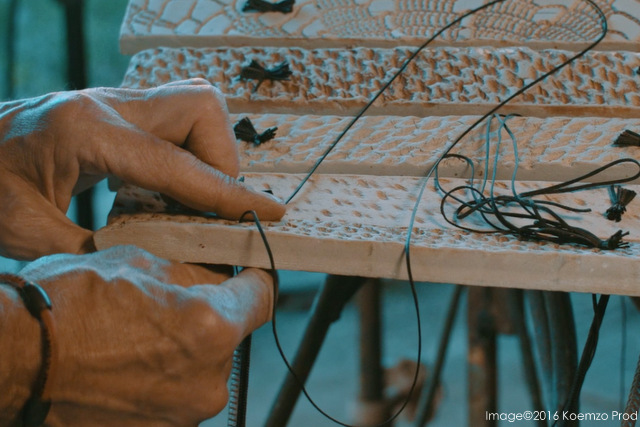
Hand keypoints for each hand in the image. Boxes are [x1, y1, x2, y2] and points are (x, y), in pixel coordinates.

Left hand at [0, 80, 284, 259]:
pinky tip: (166, 191)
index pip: (177, 163)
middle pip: (200, 108)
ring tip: (190, 201)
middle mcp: (106, 106)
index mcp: (85, 132)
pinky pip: (176, 120)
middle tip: (211, 207)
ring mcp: (113, 103)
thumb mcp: (25, 233)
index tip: (269, 213)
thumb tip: (157, 266)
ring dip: (208, 154)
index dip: (228, 193)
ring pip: (195, 107)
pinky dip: (188, 155)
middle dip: (222, 160)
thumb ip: (94, 252)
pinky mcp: (116, 111)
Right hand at [2, 245, 274, 426]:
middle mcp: (209, 379)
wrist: (15, 361)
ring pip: (203, 365)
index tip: (250, 274)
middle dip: (210, 316)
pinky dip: (165, 376)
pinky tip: (130, 361)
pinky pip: (178, 393)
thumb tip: (216, 275)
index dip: (256, 279)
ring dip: (184, 348)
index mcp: (211, 328)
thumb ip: (192, 272)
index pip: (263, 297)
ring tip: (140, 336)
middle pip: (231, 334)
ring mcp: (185, 413)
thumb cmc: (68, 307)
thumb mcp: (139, 263)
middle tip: (173, 303)